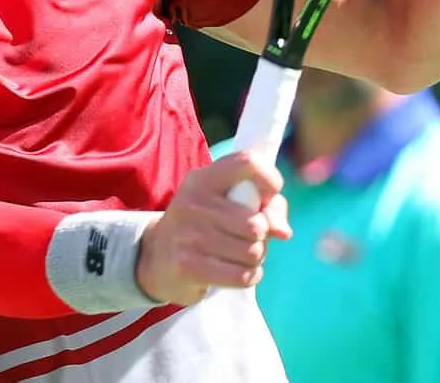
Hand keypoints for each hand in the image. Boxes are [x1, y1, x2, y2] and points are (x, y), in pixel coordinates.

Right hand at [135, 151, 291, 305]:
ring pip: (252, 252)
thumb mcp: (227, 204)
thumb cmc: (204, 225)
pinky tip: (238, 272)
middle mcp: (194, 201)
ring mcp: (188, 234)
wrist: (156, 256)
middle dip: (262, 237)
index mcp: (205, 177)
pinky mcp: (188, 265)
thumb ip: (266, 208)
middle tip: (249, 238)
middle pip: (256, 223)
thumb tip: (283, 232)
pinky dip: (249, 276)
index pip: (247, 162)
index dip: (269, 179)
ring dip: (255, 258)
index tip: (268, 196)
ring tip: (241, 255)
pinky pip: (242, 275)